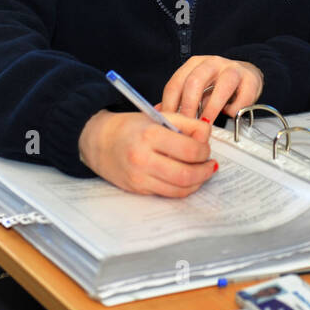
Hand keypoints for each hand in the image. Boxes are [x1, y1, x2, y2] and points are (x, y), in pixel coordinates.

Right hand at [78, 110, 214, 196]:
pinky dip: (184, 188)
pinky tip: (188, 179)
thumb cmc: (131, 127)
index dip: (205, 150)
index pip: (190, 149)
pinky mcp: (138, 189)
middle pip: (187, 174)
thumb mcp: (158, 115)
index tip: (206, 147)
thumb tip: (206, 137)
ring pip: (180, 188)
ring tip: (202, 172)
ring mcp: (139, 177)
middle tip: (210, 164)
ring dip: (198, 182)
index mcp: (150, 135)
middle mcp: (143, 158)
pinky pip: (169, 194)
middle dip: (205, 170)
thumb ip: (186, 123)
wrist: (100, 141)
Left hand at [162, 55, 262, 123]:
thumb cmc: (216, 84)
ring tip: (207, 124)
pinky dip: (235, 109)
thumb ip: (178, 99)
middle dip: (189, 106)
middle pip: (195, 81)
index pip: (176, 82)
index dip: (171, 104)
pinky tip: (229, 114)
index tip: (170, 123)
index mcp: (194, 64)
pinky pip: (243, 95)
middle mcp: (212, 63)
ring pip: (222, 86)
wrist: (246, 74)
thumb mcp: (195, 88)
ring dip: (212, 108)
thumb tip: (158, 113)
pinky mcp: (250, 79)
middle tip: (188, 125)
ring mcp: (233, 69)